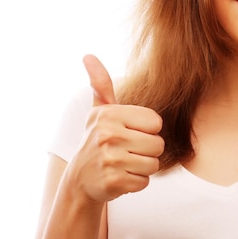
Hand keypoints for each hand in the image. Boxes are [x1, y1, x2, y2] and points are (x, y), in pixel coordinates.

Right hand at [65, 54, 163, 204]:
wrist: (80, 179)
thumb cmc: (97, 140)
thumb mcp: (99, 111)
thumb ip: (100, 84)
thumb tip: (88, 56)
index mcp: (109, 114)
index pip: (156, 122)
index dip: (147, 130)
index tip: (129, 132)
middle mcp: (108, 135)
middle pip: (158, 144)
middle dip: (146, 151)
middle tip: (126, 150)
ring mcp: (110, 160)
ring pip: (153, 164)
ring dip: (142, 167)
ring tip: (124, 163)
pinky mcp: (113, 182)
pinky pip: (144, 182)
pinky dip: (135, 182)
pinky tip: (120, 177)